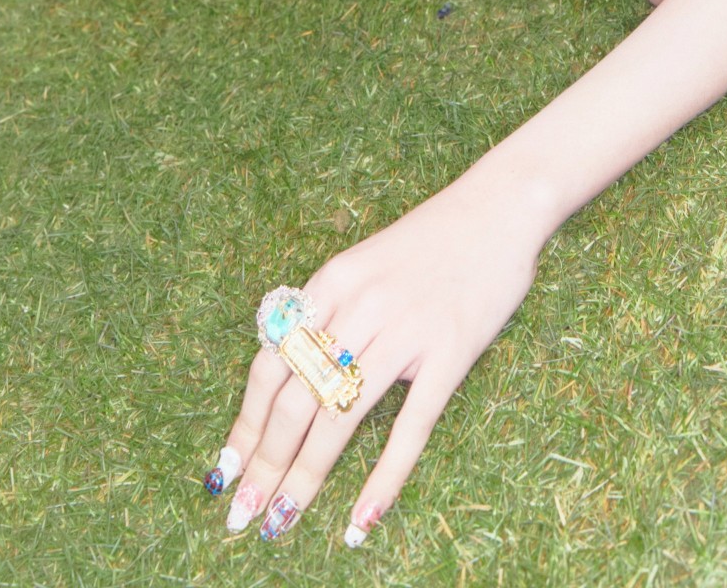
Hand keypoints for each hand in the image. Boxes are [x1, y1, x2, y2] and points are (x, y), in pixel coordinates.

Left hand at [204, 175, 546, 544]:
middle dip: (266, 464)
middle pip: (297, 398)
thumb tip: (289, 378)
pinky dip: (384, 476)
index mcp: (334, 281)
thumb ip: (331, 311)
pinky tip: (363, 515)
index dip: (245, 423)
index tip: (226, 469)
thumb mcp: (366, 261)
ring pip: (341, 416)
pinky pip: (411, 424)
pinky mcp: (451, 350)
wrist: (500, 206)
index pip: (271, 363)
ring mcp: (407, 329)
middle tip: (246, 513)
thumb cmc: (432, 238)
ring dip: (306, 476)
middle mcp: (361, 305)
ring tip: (283, 519)